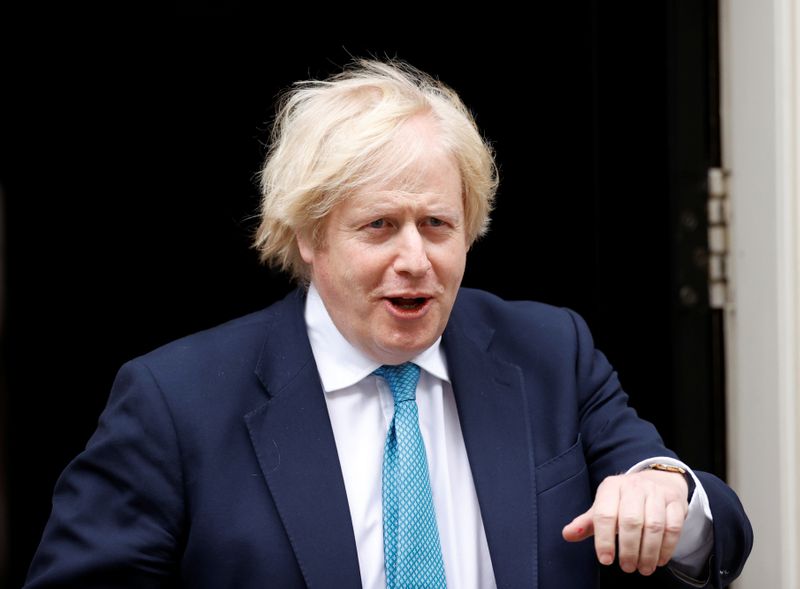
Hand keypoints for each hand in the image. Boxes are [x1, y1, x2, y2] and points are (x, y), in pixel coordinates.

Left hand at [562, 469, 688, 575]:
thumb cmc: (624, 500)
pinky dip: (666, 548)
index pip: (604, 514)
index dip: (604, 539)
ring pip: (654, 526)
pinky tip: (659, 560)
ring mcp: (657, 493)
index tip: (605, 560)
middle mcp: (634, 487)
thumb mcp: (604, 506)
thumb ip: (587, 523)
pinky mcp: (675, 502)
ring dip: (648, 552)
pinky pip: (673, 527)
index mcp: (611, 487)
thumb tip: (567, 535)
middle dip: (628, 549)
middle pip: (631, 521)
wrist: (656, 482)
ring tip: (642, 568)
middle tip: (626, 567)